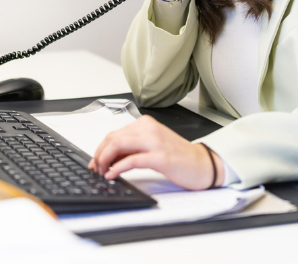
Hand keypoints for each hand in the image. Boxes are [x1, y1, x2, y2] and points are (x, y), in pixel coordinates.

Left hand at [89, 115, 223, 189]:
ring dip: (105, 160)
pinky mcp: (160, 157)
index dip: (100, 148)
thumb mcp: (152, 145)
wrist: (202, 164)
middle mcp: (149, 128)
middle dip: (99, 155)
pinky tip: (112, 175)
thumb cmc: (178, 156)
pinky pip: (131, 160)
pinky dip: (117, 168)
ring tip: (102, 172)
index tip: (95, 161)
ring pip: (118, 145)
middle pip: (113, 138)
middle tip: (96, 168)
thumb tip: (108, 158)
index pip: (114, 133)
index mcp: (145, 123)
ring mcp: (154, 141)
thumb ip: (132, 148)